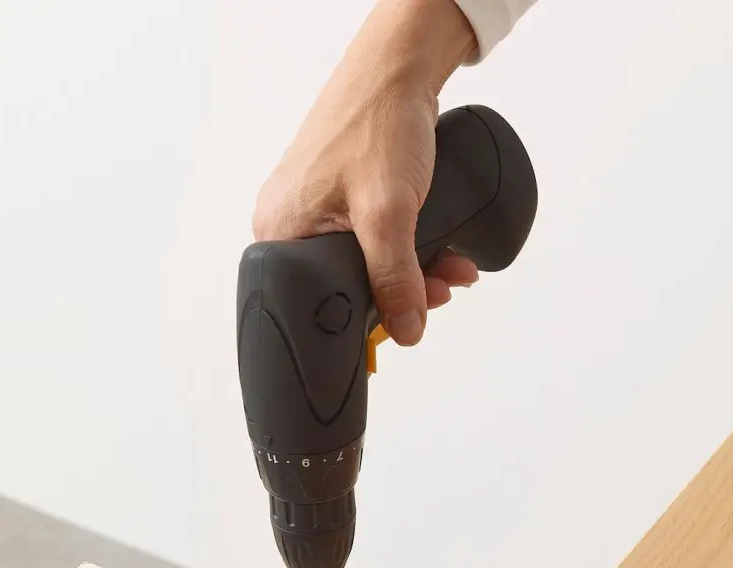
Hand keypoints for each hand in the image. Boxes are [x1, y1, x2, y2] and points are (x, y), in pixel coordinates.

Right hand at [252, 0, 478, 345]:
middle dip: (405, 292)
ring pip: (371, 266)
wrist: (400, 70)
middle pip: (351, 286)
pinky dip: (410, 250)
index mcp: (281, 235)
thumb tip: (406, 330)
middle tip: (440, 289)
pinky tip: (440, 251)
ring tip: (451, 269)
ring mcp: (319, 211)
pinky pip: (377, 242)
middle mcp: (294, 225)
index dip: (372, 316)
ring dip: (416, 273)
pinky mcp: (345, 199)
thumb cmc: (376, 122)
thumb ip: (396, 279)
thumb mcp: (388, 214)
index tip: (409, 318)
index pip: (323, 303)